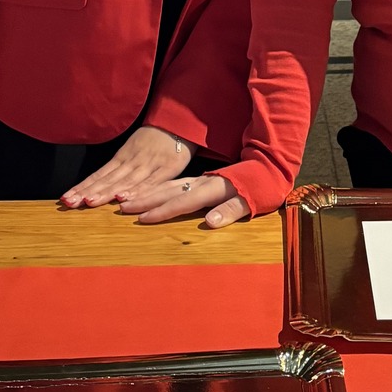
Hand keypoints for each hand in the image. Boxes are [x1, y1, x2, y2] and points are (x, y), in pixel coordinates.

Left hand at [59, 125, 195, 209]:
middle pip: (107, 180)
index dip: (83, 187)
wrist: (179, 123)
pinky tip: (123, 198)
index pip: (98, 175)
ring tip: (89, 202)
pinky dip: (137, 190)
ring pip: (124, 181)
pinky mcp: (167, 168)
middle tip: (70, 203)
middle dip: (88, 192)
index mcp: (122, 157)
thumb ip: (119, 170)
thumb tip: (97, 187)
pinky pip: (150, 182)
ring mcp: (149, 165)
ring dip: (106, 193)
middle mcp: (132, 161)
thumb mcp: (133, 150)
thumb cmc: (154, 140)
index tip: (66, 199)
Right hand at [116, 172, 249, 227]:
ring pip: (168, 185)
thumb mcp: (250, 202)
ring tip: (127, 199)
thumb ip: (230, 211)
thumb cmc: (261, 190)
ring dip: (148, 193)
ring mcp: (200, 180)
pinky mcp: (200, 181)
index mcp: (212, 189)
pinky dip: (158, 188)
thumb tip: (210, 222)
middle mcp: (202, 183)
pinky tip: (149, 192)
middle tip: (122, 207)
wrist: (269, 168)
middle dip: (145, 199)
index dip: (163, 211)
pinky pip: (174, 183)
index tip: (142, 219)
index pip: (183, 202)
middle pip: (169, 191)